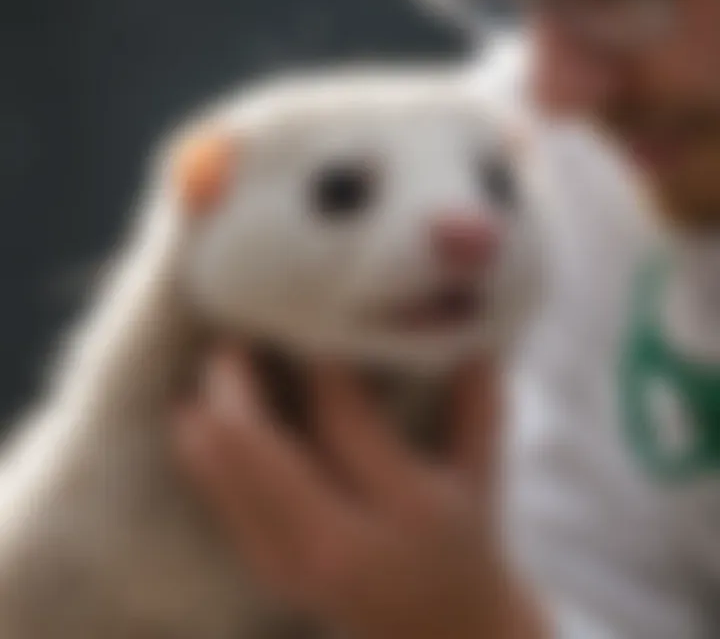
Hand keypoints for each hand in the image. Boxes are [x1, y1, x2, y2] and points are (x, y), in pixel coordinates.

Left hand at [172, 351, 547, 638]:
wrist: (443, 628)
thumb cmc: (467, 536)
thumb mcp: (483, 470)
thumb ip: (477, 399)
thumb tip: (463, 327)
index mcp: (405, 506)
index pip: (342, 418)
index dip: (317, 364)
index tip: (308, 320)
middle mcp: (342, 540)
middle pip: (259, 448)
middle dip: (236, 384)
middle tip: (234, 340)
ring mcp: (297, 563)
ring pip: (225, 474)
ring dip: (209, 413)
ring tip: (218, 365)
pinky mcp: (271, 570)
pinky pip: (220, 500)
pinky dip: (204, 453)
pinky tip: (198, 416)